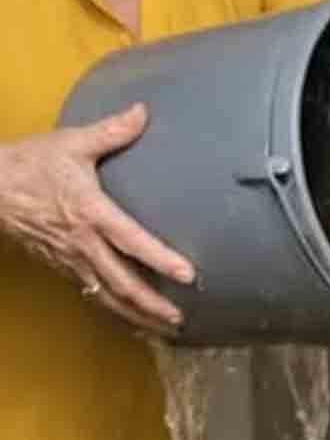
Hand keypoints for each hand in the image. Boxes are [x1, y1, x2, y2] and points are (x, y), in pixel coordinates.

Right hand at [0, 102, 193, 332]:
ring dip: (134, 314)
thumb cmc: (31, 163)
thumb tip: (144, 111)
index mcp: (91, 213)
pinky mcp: (58, 264)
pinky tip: (129, 315)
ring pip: (105, 295)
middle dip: (151, 305)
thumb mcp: (72, 142)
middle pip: (121, 283)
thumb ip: (112, 130)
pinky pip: (90, 292)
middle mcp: (82, 243)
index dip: (160, 260)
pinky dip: (112, 307)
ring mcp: (68, 259)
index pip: (132, 242)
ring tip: (163, 328)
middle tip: (181, 319)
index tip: (188, 275)